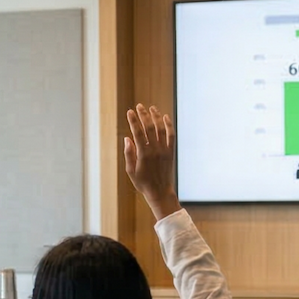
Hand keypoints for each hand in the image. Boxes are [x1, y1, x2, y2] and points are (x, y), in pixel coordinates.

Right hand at [121, 104, 180, 218]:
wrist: (160, 192)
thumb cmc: (143, 183)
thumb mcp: (130, 171)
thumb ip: (129, 153)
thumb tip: (127, 138)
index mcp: (143, 154)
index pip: (137, 132)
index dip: (133, 121)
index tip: (129, 112)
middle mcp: (155, 150)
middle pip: (149, 128)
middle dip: (143, 115)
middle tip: (139, 106)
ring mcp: (164, 150)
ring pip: (161, 129)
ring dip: (156, 117)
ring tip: (151, 108)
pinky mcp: (171, 152)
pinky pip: (171, 136)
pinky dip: (169, 125)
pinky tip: (165, 117)